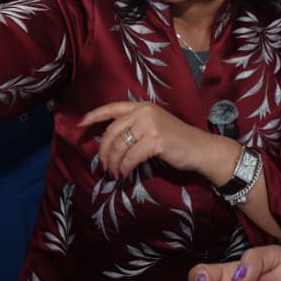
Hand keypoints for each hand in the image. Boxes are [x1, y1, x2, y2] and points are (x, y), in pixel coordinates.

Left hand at [80, 101, 234, 181]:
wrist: (200, 148)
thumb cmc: (177, 141)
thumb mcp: (155, 126)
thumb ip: (135, 127)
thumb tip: (111, 142)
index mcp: (143, 106)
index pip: (113, 108)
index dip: (95, 115)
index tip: (81, 124)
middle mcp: (145, 112)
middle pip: (112, 132)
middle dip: (103, 151)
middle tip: (103, 166)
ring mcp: (150, 125)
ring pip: (119, 146)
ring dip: (114, 163)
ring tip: (115, 173)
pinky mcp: (155, 141)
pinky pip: (130, 157)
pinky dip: (124, 168)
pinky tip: (125, 174)